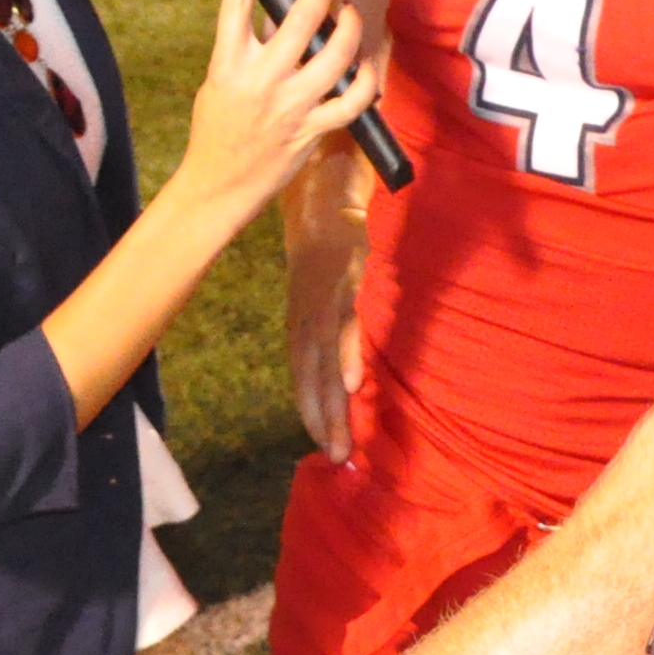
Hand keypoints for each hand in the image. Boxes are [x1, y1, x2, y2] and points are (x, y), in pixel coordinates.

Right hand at [175, 0, 379, 227]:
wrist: (218, 186)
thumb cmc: (216, 130)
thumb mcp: (220, 81)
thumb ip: (247, 50)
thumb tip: (278, 16)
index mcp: (227, 65)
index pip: (234, 3)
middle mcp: (261, 82)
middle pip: (301, 20)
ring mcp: (290, 107)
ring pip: (336, 55)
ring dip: (351, 27)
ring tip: (351, 13)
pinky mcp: (312, 131)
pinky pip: (352, 100)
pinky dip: (366, 80)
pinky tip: (366, 67)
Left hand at [285, 169, 368, 463]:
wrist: (322, 197)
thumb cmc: (324, 248)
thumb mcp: (321, 287)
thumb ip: (332, 322)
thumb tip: (341, 363)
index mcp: (302, 319)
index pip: (304, 373)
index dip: (311, 409)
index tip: (323, 446)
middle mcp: (307, 316)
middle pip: (312, 376)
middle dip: (322, 419)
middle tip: (337, 457)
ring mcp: (325, 303)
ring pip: (324, 361)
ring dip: (331, 403)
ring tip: (340, 438)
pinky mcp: (344, 286)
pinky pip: (345, 326)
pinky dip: (346, 356)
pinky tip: (351, 385)